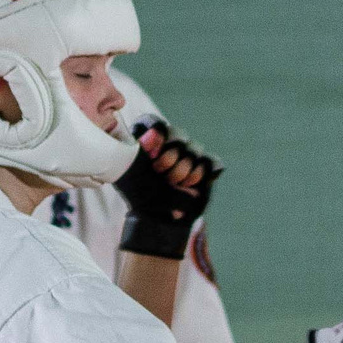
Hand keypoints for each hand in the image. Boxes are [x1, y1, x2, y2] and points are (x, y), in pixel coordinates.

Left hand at [114, 119, 220, 261]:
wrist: (157, 219)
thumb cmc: (140, 195)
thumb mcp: (133, 173)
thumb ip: (141, 150)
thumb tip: (154, 134)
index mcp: (149, 139)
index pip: (156, 122)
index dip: (158, 134)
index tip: (152, 154)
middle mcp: (170, 143)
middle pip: (178, 134)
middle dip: (170, 157)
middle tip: (161, 174)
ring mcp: (189, 155)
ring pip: (194, 148)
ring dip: (183, 170)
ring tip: (173, 183)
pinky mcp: (205, 166)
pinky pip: (210, 161)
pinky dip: (200, 173)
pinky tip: (190, 185)